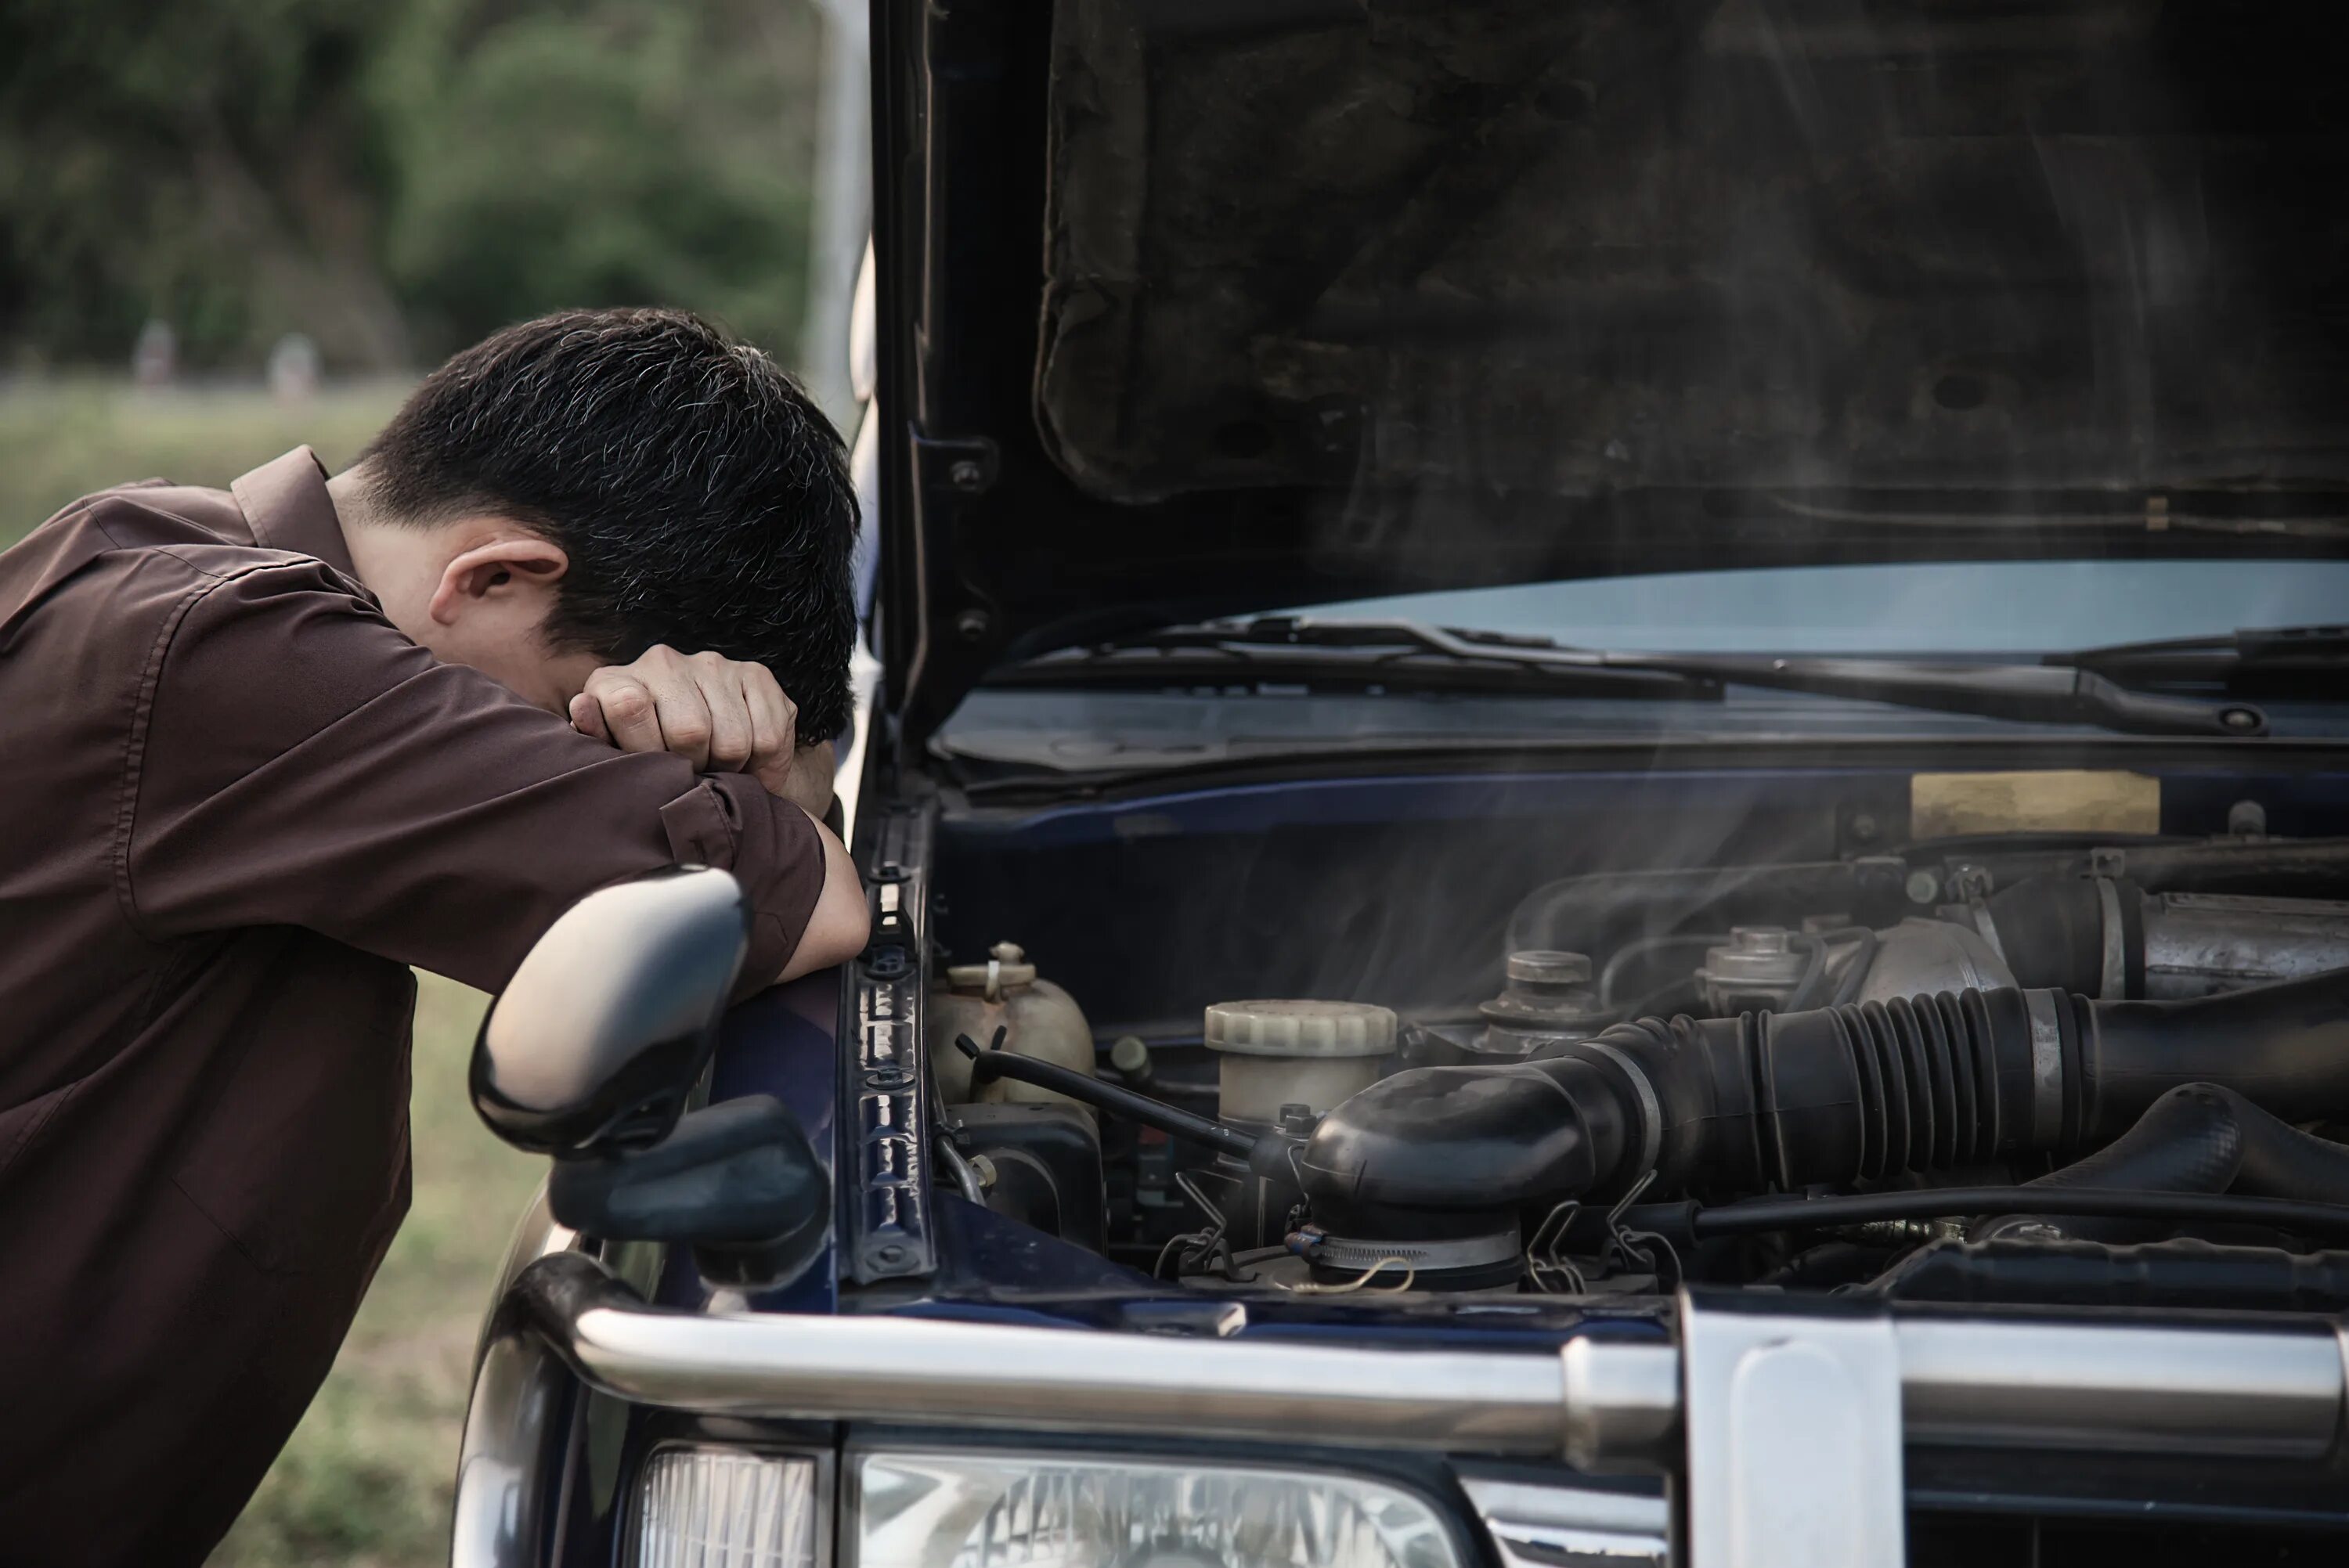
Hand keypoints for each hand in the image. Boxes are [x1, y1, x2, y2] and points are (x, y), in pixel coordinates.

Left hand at [569, 645, 805, 796]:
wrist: (709, 752)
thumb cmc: (650, 761)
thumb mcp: (614, 758)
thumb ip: (596, 739)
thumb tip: (583, 706)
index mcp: (616, 681)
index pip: (629, 706)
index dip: (647, 751)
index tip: (655, 769)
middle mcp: (662, 662)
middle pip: (690, 731)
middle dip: (696, 767)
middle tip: (693, 774)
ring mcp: (712, 664)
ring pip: (733, 740)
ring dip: (730, 768)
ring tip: (718, 768)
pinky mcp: (756, 673)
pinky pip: (767, 736)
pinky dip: (762, 764)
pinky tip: (746, 761)